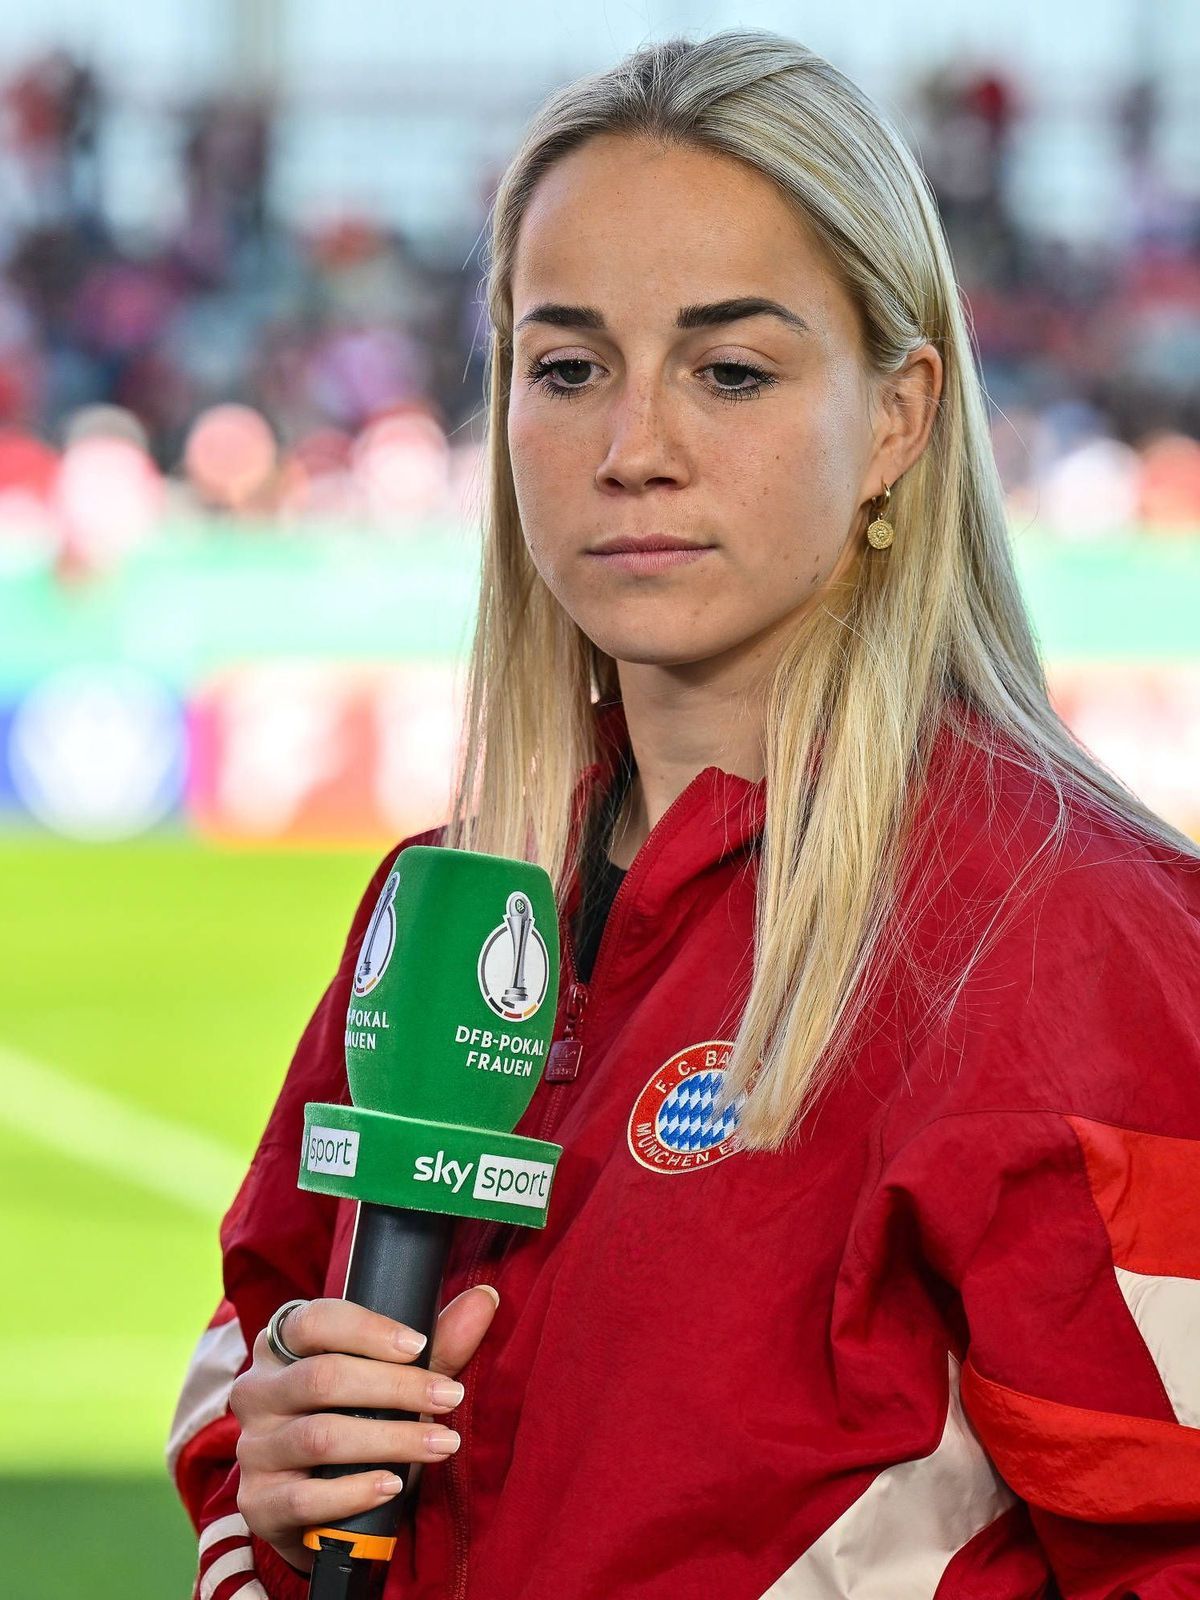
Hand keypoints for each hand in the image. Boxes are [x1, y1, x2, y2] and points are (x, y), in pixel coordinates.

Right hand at [230, 1286, 498, 1573]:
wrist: (318, 1507)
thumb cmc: (358, 1423)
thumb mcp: (396, 1380)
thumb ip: (438, 1344)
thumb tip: (485, 1299)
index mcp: (282, 1346)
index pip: (313, 1321)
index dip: (368, 1330)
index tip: (420, 1345)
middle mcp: (258, 1391)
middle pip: (323, 1378)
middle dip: (396, 1387)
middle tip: (451, 1396)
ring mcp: (253, 1449)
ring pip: (320, 1437)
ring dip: (390, 1439)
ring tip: (442, 1444)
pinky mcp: (257, 1504)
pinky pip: (304, 1498)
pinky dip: (354, 1492)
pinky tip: (393, 1486)